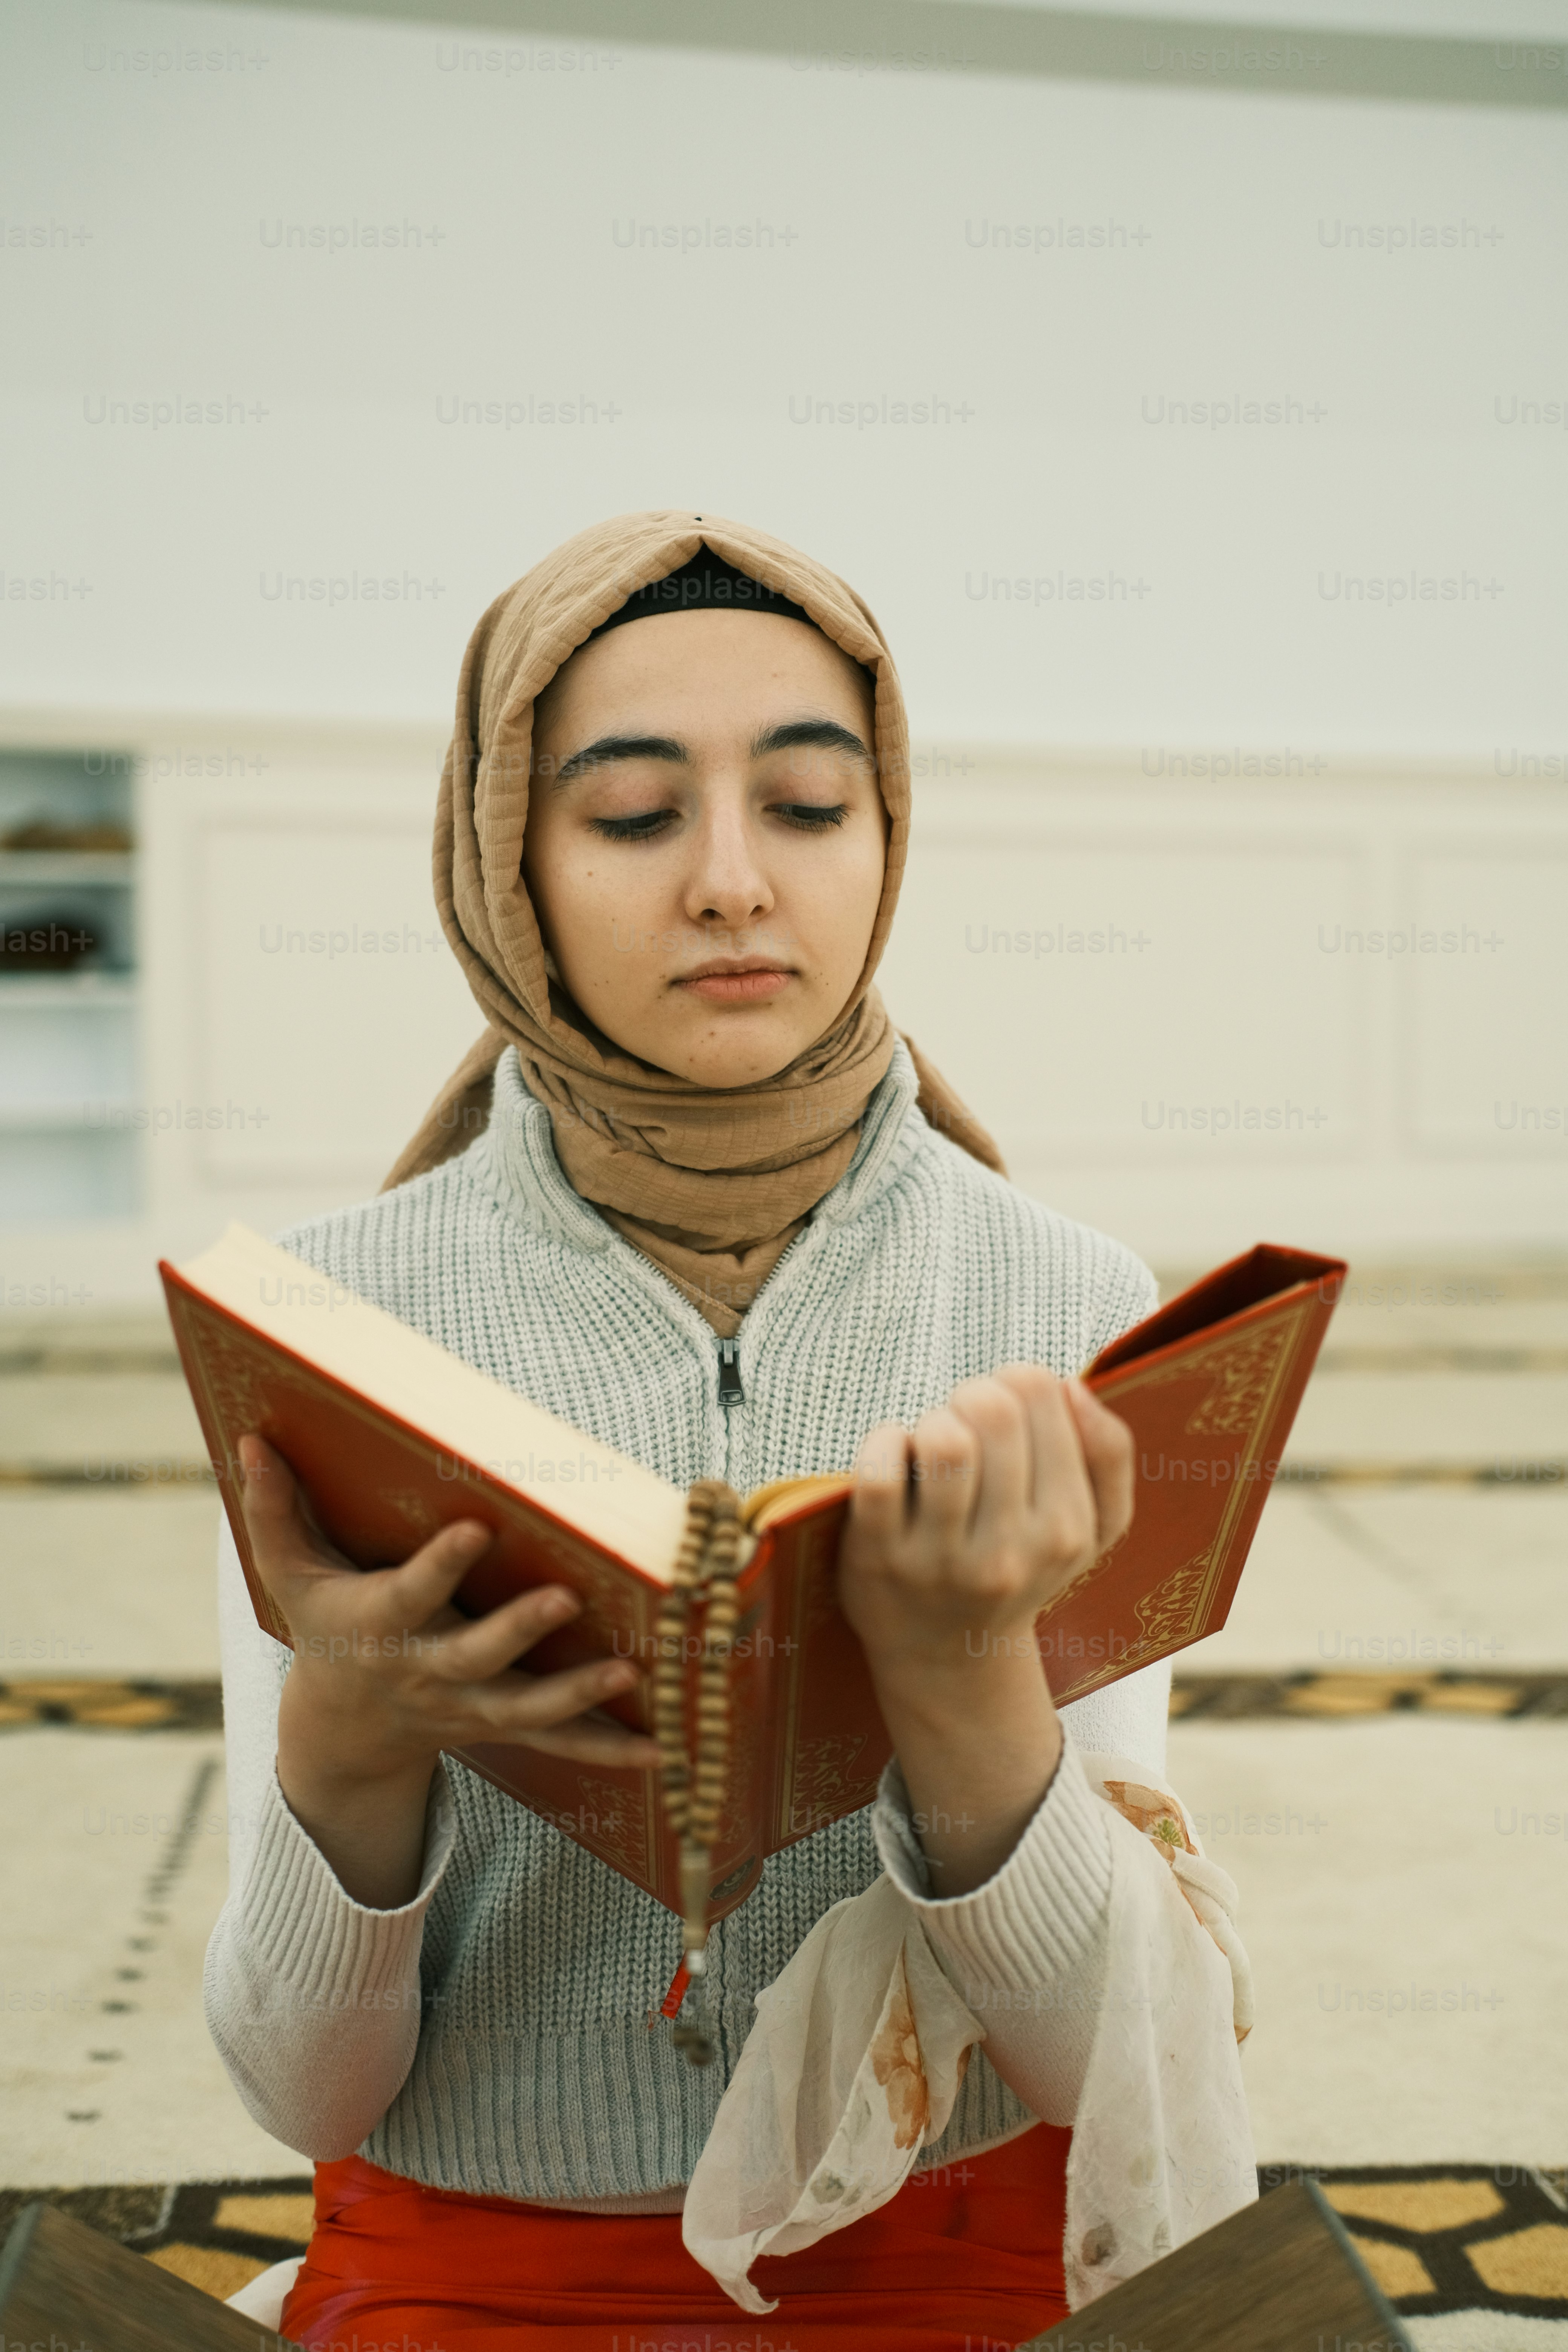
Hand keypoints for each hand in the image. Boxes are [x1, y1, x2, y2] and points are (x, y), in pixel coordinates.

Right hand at [240, 1433, 660, 1905]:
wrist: (340, 1732)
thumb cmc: (323, 1630)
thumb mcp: (289, 1576)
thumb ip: (272, 1511)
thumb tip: (250, 1438)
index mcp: (381, 1626)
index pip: (412, 1593)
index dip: (442, 1564)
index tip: (477, 1527)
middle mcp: (427, 1671)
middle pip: (477, 1656)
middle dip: (519, 1630)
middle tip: (565, 1600)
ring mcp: (467, 1706)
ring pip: (526, 1709)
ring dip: (579, 1695)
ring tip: (630, 1673)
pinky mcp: (499, 1726)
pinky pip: (559, 1744)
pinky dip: (608, 1750)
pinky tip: (660, 1754)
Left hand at [839, 1366, 1133, 1685]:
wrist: (951, 1657)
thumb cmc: (1023, 1565)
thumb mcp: (1094, 1525)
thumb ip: (1109, 1453)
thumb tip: (1070, 1385)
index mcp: (1068, 1528)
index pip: (1044, 1393)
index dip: (1017, 1383)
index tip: (1008, 1414)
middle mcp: (1011, 1550)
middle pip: (992, 1409)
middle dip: (971, 1396)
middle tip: (965, 1424)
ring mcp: (942, 1559)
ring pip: (943, 1440)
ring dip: (931, 1422)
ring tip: (932, 1448)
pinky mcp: (880, 1558)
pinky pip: (880, 1472)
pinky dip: (883, 1443)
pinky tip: (894, 1459)